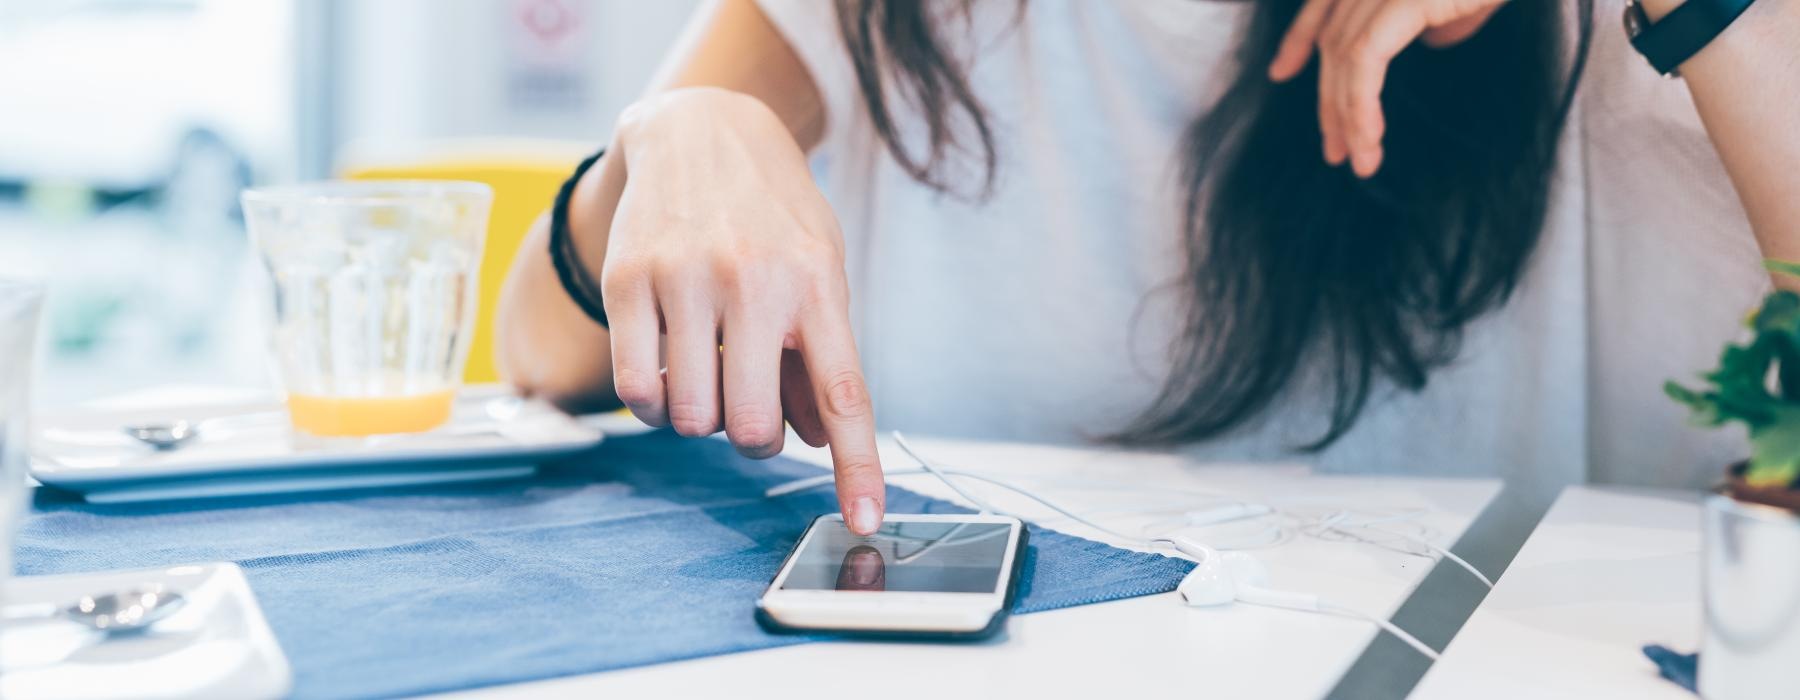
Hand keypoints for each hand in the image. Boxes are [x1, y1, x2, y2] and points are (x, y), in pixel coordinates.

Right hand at [601, 87, 884, 533]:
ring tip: (706, 377)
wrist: (702, 129)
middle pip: (750, 427)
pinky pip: (634, 389)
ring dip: (698, 419)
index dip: (856, 466)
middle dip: (752, 438)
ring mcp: (685, 278)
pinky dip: (650, 404)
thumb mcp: (818, 271)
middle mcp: (753, 281)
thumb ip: (819, 356)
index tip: (865, 519)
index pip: (843, 395)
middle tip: (751, 406)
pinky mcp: (628, 279)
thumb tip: (817, 442)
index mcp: (815, 284)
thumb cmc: (771, 216)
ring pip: (690, 417)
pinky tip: (665, 372)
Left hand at [1269, 0, 1505, 177]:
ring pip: (1344, 58)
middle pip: (1332, 41)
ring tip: (1358, 160)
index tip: (1282, 70)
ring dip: (1346, 116)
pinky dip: (1361, 104)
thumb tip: (1432, 42)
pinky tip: (1369, 138)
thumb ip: (1439, 19)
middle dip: (1328, 99)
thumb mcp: (1465, 1)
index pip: (1325, 6)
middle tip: (1335, 148)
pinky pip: (1365, 62)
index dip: (1300, 38)